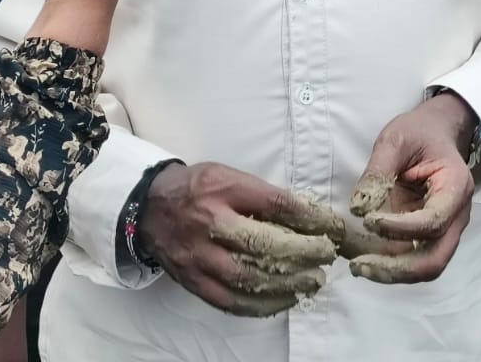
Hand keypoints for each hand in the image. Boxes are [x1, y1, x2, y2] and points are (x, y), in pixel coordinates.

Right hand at [138, 161, 345, 316]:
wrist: (148, 206)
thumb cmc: (198, 187)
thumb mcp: (230, 176)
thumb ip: (263, 195)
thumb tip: (307, 215)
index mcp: (224, 190)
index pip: (274, 204)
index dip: (309, 217)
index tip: (332, 227)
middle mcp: (210, 223)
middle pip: (263, 243)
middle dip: (302, 253)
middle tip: (326, 256)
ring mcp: (199, 256)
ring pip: (248, 277)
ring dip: (286, 283)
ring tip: (312, 282)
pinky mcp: (192, 281)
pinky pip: (228, 300)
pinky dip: (260, 305)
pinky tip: (284, 301)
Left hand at [343, 93, 476, 283]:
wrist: (436, 132)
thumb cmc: (420, 133)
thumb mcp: (396, 139)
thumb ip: (377, 171)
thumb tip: (359, 208)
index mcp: (455, 187)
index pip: (433, 222)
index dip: (400, 229)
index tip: (369, 221)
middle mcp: (457, 215)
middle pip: (435, 259)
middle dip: (397, 269)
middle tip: (360, 266)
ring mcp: (447, 229)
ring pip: (426, 266)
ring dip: (392, 273)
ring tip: (358, 266)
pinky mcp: (431, 236)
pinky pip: (415, 259)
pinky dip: (391, 266)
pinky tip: (365, 260)